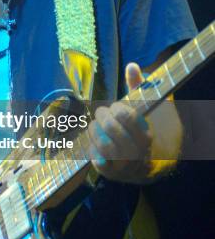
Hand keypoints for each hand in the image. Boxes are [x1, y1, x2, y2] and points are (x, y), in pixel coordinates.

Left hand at [89, 63, 152, 181]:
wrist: (141, 164)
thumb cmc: (137, 129)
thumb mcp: (141, 108)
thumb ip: (137, 86)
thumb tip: (132, 65)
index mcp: (146, 134)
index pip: (128, 116)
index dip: (116, 109)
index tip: (115, 107)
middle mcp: (137, 151)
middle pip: (112, 129)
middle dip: (102, 117)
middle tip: (100, 113)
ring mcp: (124, 164)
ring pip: (104, 145)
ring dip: (94, 132)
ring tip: (94, 126)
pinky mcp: (110, 173)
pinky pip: (97, 160)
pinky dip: (92, 150)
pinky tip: (93, 143)